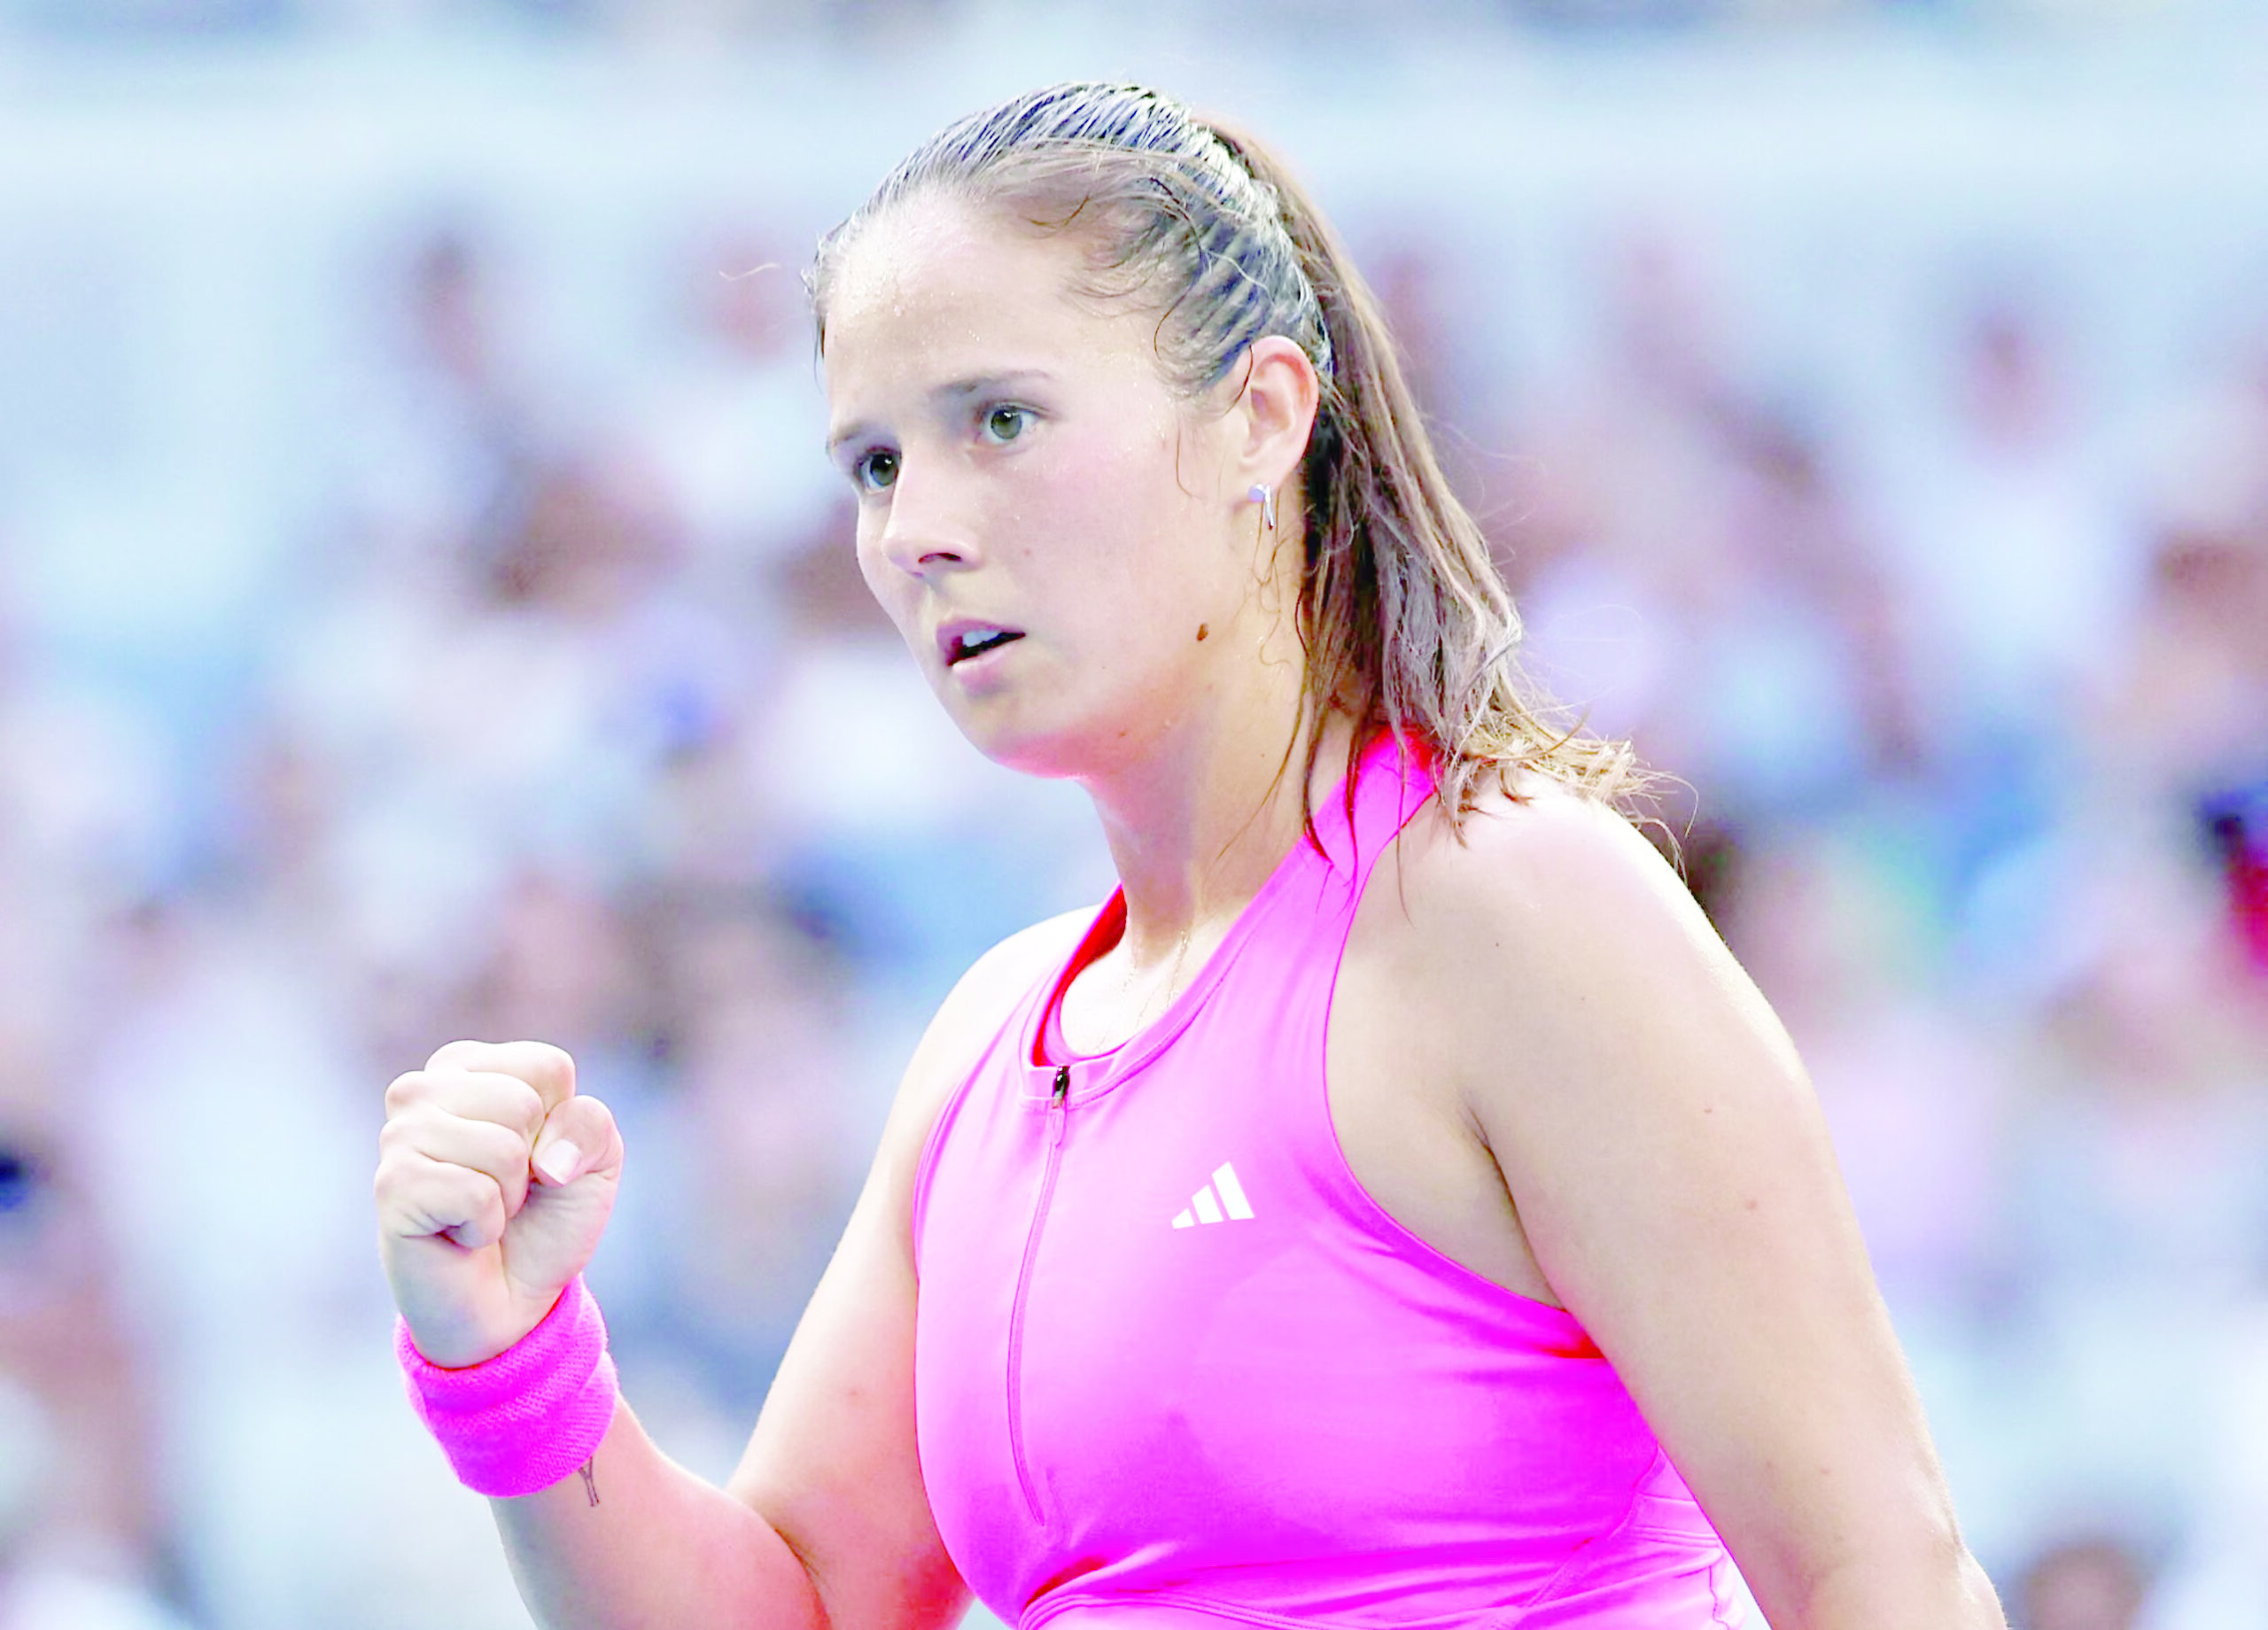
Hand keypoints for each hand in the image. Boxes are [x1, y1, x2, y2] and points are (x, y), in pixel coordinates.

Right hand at [375, 1039, 622, 1367]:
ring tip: (481, 1210)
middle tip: (506, 1191)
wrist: (511, 1300)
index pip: (548, 1068)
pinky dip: (484, 1225)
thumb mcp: (596, 1160)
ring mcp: (398, 1136)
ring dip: (509, 1195)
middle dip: (533, 1162)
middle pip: (522, 1104)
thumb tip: (547, 1160)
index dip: (562, 1125)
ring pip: (501, 1149)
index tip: (536, 1158)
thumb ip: (590, 1125)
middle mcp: (421, 1090)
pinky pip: (474, 1194)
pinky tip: (460, 1234)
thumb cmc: (546, 1218)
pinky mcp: (391, 1187)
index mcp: (467, 1065)